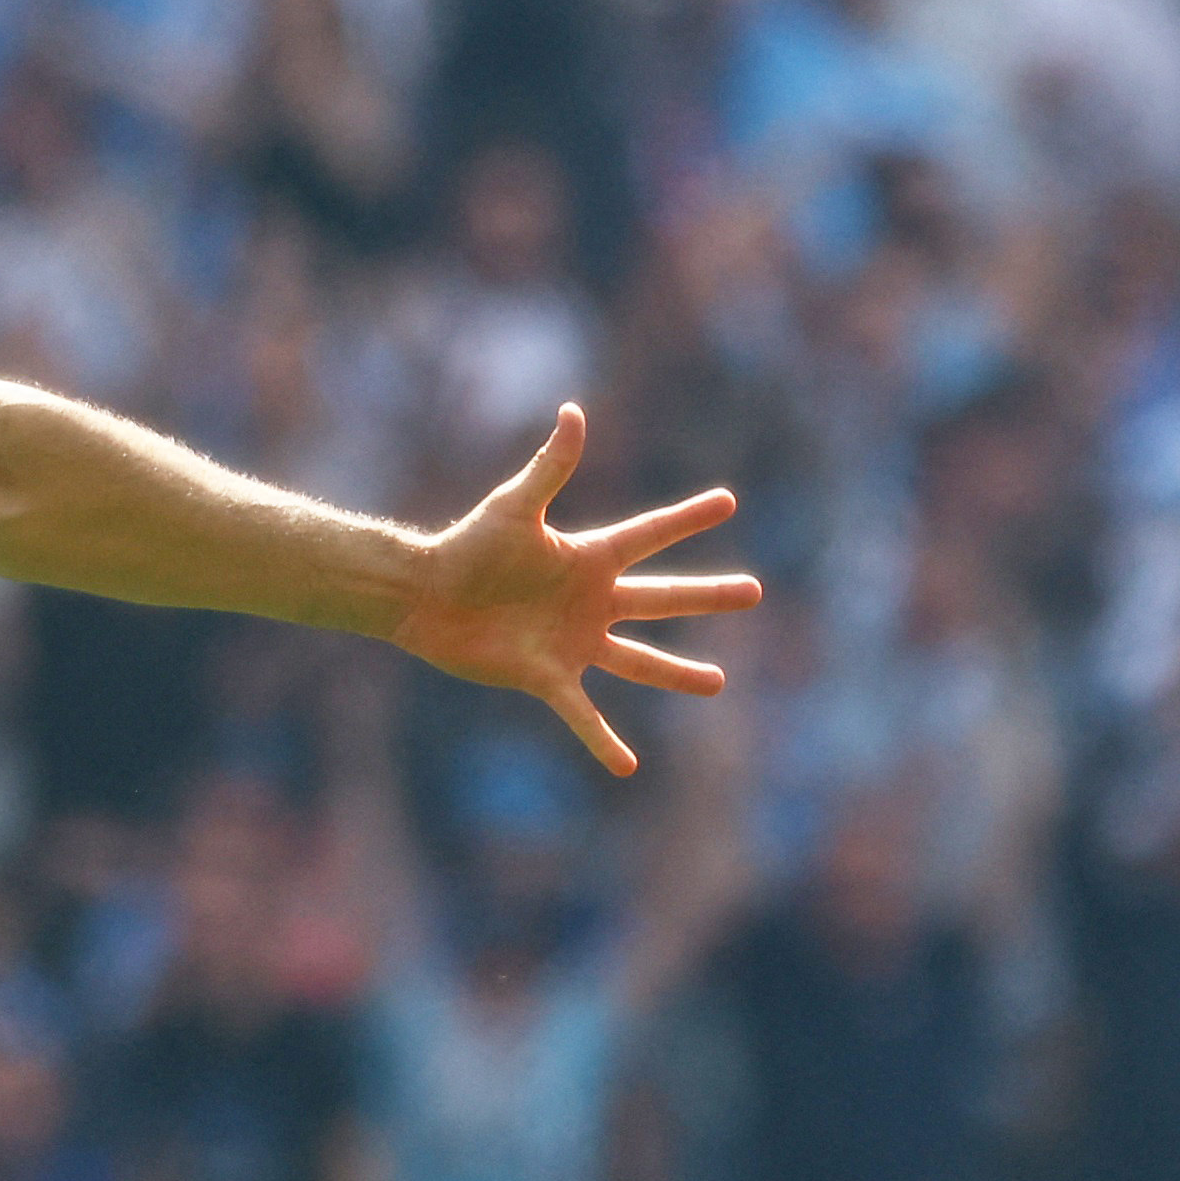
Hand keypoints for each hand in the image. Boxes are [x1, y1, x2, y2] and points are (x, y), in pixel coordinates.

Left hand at [385, 406, 760, 774]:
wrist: (425, 595)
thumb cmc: (467, 546)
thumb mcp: (515, 506)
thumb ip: (551, 467)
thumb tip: (573, 412)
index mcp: (587, 558)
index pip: (649, 535)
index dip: (687, 518)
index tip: (729, 501)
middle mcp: (590, 601)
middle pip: (661, 598)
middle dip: (708, 595)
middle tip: (754, 592)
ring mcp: (573, 642)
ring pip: (637, 659)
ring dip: (677, 673)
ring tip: (717, 683)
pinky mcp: (547, 676)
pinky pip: (583, 713)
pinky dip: (602, 740)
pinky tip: (626, 768)